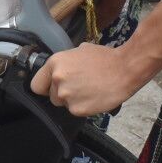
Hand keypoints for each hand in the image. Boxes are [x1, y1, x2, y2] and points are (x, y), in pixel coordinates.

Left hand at [32, 42, 146, 117]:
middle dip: (63, 94)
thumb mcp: (80, 51)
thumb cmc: (106, 58)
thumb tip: (62, 68)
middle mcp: (57, 80)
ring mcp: (67, 96)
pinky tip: (95, 97)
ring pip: (63, 105)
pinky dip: (84, 107)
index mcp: (55, 63)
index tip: (52, 88)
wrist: (125, 69)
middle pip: (52, 96)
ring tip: (89, 91)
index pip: (36, 84)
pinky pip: (76, 111)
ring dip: (74, 101)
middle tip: (79, 87)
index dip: (45, 87)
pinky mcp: (78, 109)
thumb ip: (66, 62)